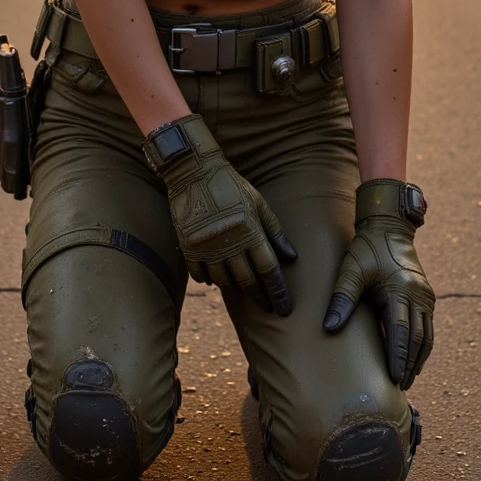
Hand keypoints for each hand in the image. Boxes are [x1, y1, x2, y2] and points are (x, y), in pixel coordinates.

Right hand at [143, 114, 297, 313]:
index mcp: (250, 232)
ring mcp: (207, 247)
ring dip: (236, 289)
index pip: (268, 270)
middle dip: (260, 297)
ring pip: (224, 281)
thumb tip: (291, 257)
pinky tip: (216, 282)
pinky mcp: (188, 246)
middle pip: (248, 281)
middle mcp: (229, 244)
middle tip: (268, 308)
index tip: (285, 308)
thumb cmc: (231, 185)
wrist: (194, 172)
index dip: (278, 291)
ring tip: (244, 292)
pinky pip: (200, 274)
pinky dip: (210, 281)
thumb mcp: (259, 203)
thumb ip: (275, 231)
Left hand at [323, 178, 434, 387]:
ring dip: (419, 359)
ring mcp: (426, 296)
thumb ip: (341, 298)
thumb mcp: (351, 270)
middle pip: (417, 339)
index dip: (398, 358)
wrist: (389, 228)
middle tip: (401, 387)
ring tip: (408, 379)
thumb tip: (328, 327)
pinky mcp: (427, 296)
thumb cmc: (366, 249)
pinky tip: (415, 359)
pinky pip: (428, 328)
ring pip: (427, 336)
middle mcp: (419, 295)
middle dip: (410, 364)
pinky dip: (423, 346)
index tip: (395, 379)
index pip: (401, 333)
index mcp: (401, 290)